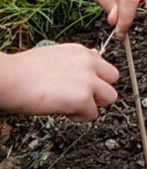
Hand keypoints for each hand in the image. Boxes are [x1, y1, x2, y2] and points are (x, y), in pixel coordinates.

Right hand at [0, 45, 119, 120]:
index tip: (81, 86)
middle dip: (99, 90)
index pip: (103, 66)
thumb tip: (86, 66)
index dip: (93, 79)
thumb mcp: (53, 58)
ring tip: (71, 106)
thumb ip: (74, 62)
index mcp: (80, 52)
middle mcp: (88, 62)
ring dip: (93, 104)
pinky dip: (79, 117)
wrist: (9, 78)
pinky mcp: (83, 97)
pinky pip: (93, 114)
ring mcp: (88, 79)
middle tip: (79, 98)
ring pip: (110, 97)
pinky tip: (63, 111)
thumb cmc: (22, 72)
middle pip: (113, 79)